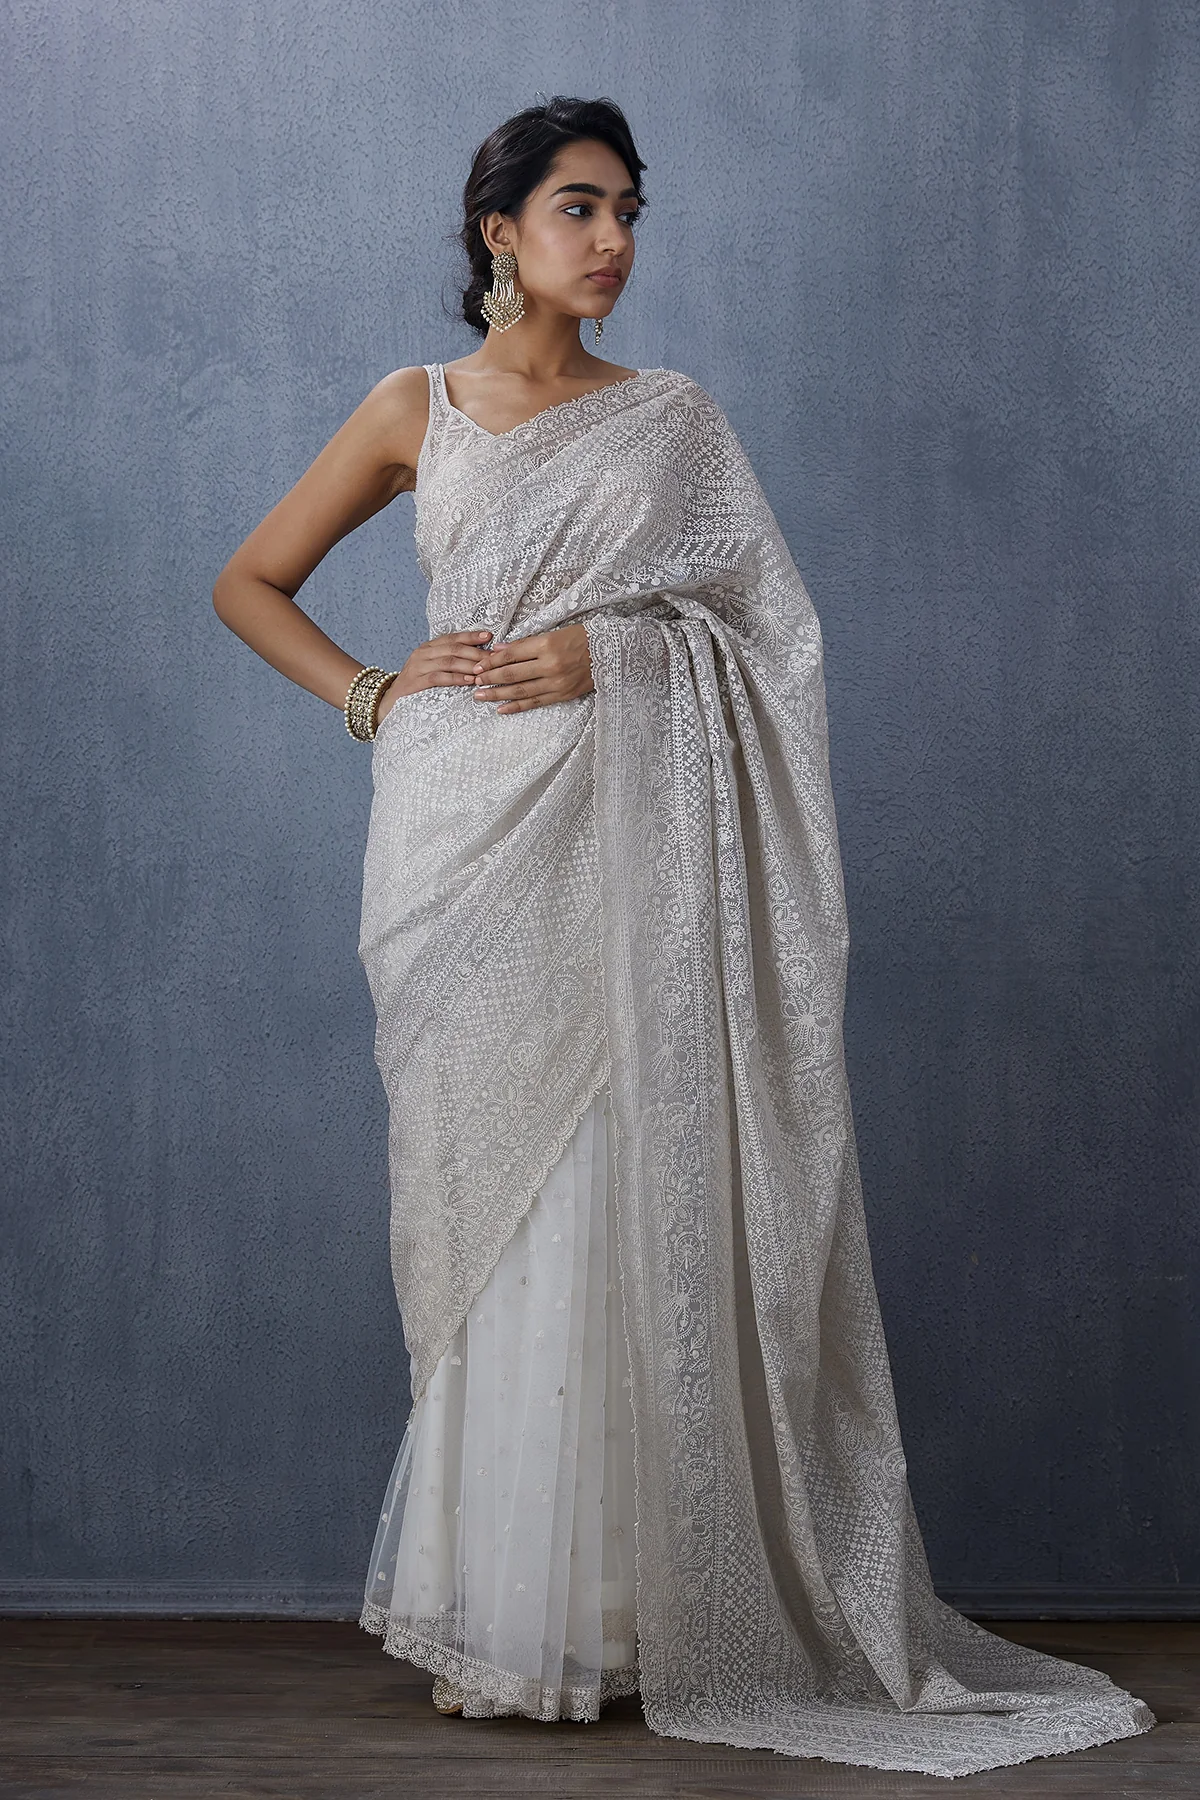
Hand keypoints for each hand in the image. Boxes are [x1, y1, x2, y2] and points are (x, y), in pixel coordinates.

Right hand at [376, 627, 495, 723]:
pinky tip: (468, 680)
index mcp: (428, 647)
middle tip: (494, 658)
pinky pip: (439, 677)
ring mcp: (417, 666)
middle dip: (476, 653)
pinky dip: (455, 678)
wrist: (388, 701)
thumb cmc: (416, 685)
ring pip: (448, 661)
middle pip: (454, 648)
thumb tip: (478, 659)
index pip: (453, 638)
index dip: (471, 636)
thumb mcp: (431, 668)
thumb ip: (449, 661)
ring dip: (469, 665)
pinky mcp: (415, 682)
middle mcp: (422, 653)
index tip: (489, 636)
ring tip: (484, 671)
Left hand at [471, 621, 593, 714]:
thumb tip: (500, 650)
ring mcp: (556, 683)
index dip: (492, 661)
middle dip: (490, 678)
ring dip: (498, 694)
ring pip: (521, 691)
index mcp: (547, 645)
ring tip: (480, 696)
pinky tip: (501, 708)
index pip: (511, 655)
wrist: (610, 652)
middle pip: (512, 674)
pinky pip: (535, 703)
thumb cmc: (580, 638)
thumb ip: (526, 644)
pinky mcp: (562, 695)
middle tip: (474, 681)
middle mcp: (550, 665)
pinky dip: (517, 706)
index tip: (477, 665)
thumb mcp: (553, 633)